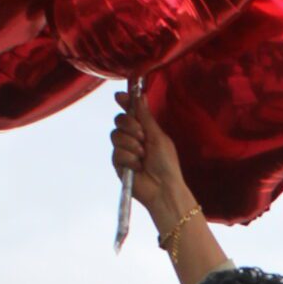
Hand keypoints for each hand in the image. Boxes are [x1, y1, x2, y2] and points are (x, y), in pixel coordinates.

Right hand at [112, 89, 192, 232]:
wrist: (163, 188)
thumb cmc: (166, 164)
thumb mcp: (158, 136)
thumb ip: (146, 117)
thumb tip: (141, 96)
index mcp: (144, 130)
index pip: (130, 111)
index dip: (124, 102)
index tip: (119, 97)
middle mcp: (132, 138)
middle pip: (119, 120)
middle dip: (129, 126)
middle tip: (142, 136)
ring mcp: (124, 151)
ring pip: (116, 136)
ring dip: (131, 145)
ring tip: (143, 156)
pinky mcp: (118, 164)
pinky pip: (116, 153)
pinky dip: (129, 159)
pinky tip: (138, 167)